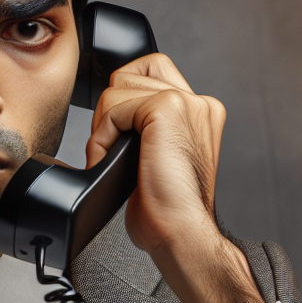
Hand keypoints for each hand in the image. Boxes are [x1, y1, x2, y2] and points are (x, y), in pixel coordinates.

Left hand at [85, 53, 263, 302]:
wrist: (182, 232)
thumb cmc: (168, 210)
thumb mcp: (158, 158)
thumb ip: (145, 128)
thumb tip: (111, 120)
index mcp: (199, 111)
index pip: (152, 70)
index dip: (124, 97)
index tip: (116, 135)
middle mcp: (198, 102)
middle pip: (130, 74)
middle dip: (111, 112)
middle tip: (113, 150)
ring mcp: (186, 102)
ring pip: (118, 87)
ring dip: (104, 125)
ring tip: (114, 158)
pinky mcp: (167, 108)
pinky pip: (114, 105)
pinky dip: (102, 134)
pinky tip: (110, 160)